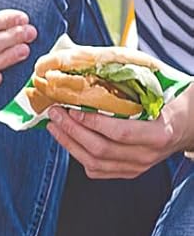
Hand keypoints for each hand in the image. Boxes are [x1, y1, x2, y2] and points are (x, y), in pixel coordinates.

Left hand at [47, 88, 193, 180]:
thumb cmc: (173, 102)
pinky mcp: (127, 172)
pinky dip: (77, 154)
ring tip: (54, 125)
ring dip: (68, 143)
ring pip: (93, 162)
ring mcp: (136, 167)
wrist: (188, 125)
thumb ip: (134, 79)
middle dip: (72, 130)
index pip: (119, 133)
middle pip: (100, 149)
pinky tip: (67, 139)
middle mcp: (147, 155)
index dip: (93, 122)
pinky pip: (96, 170)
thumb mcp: (161, 88)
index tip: (73, 108)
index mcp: (159, 134)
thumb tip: (95, 62)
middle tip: (55, 113)